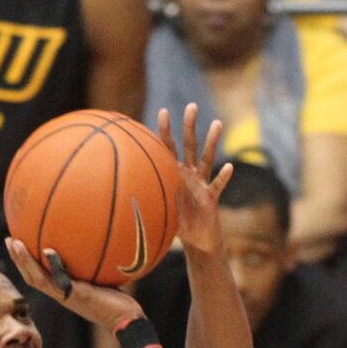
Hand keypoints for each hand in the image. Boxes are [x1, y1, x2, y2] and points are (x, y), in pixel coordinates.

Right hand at [5, 237, 145, 331]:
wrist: (127, 321)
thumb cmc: (119, 303)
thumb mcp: (104, 281)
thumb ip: (96, 267)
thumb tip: (100, 245)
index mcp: (64, 291)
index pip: (40, 277)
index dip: (27, 263)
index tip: (19, 244)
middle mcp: (61, 295)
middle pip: (31, 277)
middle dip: (18, 260)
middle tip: (9, 240)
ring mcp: (67, 297)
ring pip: (37, 279)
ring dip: (24, 262)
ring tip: (14, 243)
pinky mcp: (76, 296)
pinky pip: (59, 280)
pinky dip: (52, 266)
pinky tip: (48, 250)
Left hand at [155, 103, 233, 257]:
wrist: (196, 241)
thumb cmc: (175, 225)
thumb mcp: (155, 210)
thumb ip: (141, 201)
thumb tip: (116, 196)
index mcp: (173, 173)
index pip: (167, 147)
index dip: (166, 130)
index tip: (163, 111)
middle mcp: (188, 174)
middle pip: (190, 144)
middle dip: (190, 125)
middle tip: (192, 106)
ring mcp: (201, 184)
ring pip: (207, 159)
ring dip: (212, 141)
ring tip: (217, 123)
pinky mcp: (211, 198)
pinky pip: (217, 185)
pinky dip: (223, 177)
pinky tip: (230, 166)